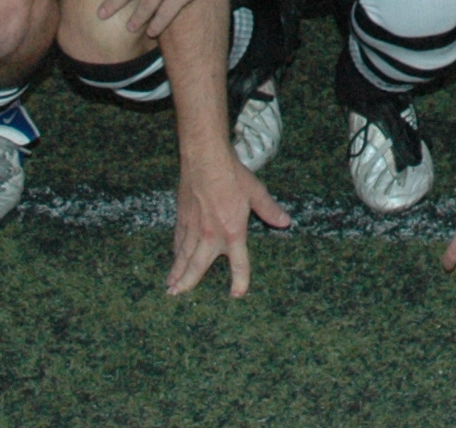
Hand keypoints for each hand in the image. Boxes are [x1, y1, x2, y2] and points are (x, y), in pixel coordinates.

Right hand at [169, 153, 290, 295]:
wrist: (206, 160)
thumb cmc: (232, 176)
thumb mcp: (256, 193)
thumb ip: (270, 210)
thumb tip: (285, 222)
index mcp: (233, 232)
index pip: (238, 263)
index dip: (239, 280)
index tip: (237, 294)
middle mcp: (211, 235)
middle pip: (198, 266)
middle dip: (188, 282)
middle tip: (177, 295)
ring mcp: (194, 227)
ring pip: (183, 256)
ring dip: (176, 272)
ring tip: (169, 286)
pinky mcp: (182, 217)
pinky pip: (178, 240)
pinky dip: (175, 251)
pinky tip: (173, 257)